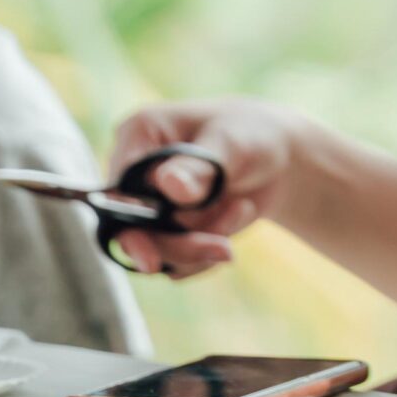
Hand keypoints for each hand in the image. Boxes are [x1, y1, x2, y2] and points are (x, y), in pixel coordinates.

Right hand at [105, 97, 308, 277]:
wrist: (279, 159)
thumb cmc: (252, 134)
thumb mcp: (231, 144)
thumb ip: (199, 166)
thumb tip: (168, 185)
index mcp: (139, 134)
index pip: (117, 187)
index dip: (131, 221)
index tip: (153, 255)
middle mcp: (134, 173)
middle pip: (130, 229)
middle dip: (177, 245)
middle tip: (225, 250)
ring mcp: (148, 206)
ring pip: (155, 251)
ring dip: (201, 245)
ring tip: (243, 209)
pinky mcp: (166, 232)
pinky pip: (176, 263)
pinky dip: (208, 252)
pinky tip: (237, 216)